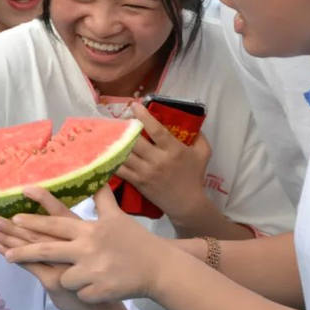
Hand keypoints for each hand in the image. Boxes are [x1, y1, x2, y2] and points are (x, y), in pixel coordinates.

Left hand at [0, 184, 166, 302]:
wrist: (160, 269)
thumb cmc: (137, 242)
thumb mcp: (117, 217)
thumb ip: (102, 199)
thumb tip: (98, 176)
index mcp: (89, 229)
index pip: (55, 222)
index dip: (34, 219)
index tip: (15, 216)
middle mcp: (87, 248)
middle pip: (47, 250)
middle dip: (24, 251)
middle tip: (5, 253)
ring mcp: (93, 271)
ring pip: (63, 278)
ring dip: (67, 279)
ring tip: (82, 278)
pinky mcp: (99, 291)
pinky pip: (80, 295)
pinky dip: (85, 294)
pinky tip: (97, 290)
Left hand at [115, 102, 211, 224]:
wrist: (187, 203)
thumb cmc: (194, 177)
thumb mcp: (203, 154)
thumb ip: (199, 136)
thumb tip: (192, 121)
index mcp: (174, 150)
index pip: (156, 129)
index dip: (144, 116)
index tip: (135, 105)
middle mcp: (158, 160)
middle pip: (136, 140)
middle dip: (125, 128)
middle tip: (119, 119)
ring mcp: (146, 172)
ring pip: (126, 153)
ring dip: (116, 142)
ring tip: (109, 132)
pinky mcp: (138, 182)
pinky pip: (121, 169)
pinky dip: (112, 160)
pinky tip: (106, 152)